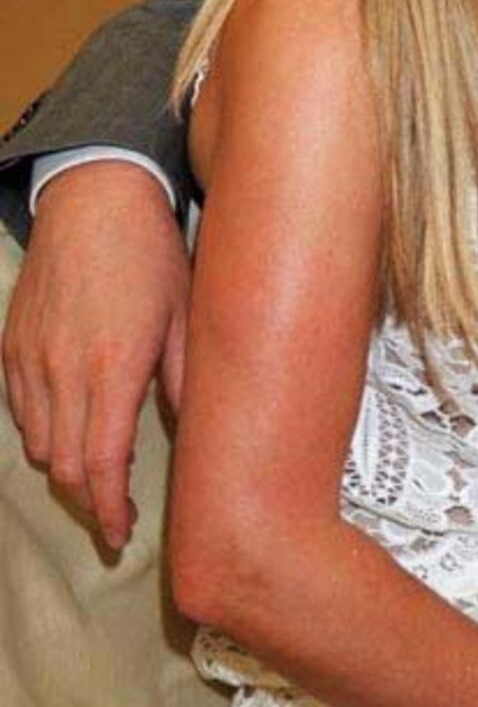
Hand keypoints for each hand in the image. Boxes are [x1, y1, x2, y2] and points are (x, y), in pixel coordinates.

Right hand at [2, 161, 187, 549]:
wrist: (95, 200)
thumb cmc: (152, 256)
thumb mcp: (186, 317)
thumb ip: (187, 380)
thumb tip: (202, 431)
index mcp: (114, 368)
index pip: (101, 464)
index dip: (109, 509)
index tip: (122, 533)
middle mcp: (64, 371)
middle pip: (64, 467)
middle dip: (89, 501)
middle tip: (117, 517)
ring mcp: (30, 360)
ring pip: (37, 444)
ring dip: (67, 469)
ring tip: (100, 477)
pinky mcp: (11, 346)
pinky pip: (20, 411)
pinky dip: (44, 434)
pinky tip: (74, 430)